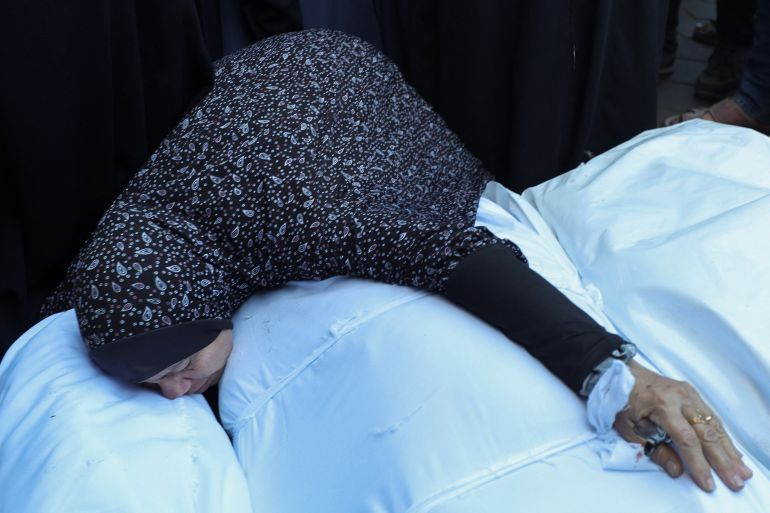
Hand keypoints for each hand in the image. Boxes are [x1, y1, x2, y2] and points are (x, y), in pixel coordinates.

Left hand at [613, 361, 752, 491]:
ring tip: (740, 470)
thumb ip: (652, 448)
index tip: (707, 482)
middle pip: (707, 432)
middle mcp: (679, 397)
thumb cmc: (619, 399)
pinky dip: (723, 435)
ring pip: (713, 424)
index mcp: (662, 405)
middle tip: (735, 481)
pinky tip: (731, 450)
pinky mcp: (691, 393)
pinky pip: (711, 416)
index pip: (686, 439)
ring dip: (729, 449)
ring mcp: (688, 393)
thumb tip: (676, 469)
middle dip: (722, 460)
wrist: (618, 371)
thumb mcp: (627, 427)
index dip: (698, 463)